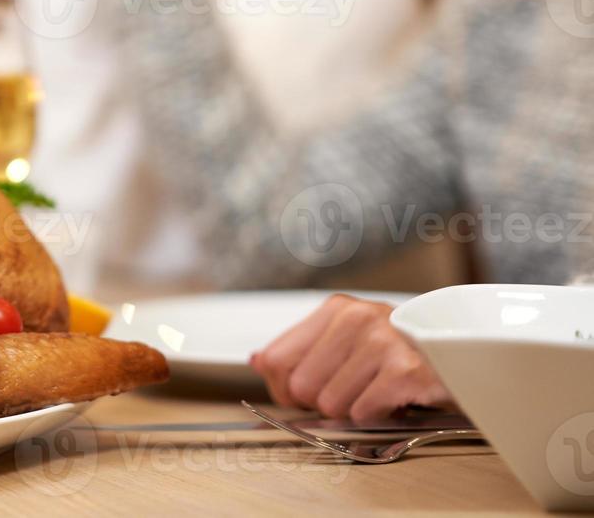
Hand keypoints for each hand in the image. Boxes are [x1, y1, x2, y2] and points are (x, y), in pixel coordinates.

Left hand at [250, 294, 454, 421]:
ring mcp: (382, 340)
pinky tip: (397, 399)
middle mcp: (356, 317)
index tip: (310, 390)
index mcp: (335, 309)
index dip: (286, 388)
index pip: (274, 360)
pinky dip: (378, 415)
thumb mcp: (349, 344)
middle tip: (357, 390)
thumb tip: (257, 361)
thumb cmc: (403, 354)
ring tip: (380, 391)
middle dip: (325, 400)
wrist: (467, 359)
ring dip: (356, 409)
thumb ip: (301, 353)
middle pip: (301, 387)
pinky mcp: (406, 369)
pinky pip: (363, 412)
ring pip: (331, 403)